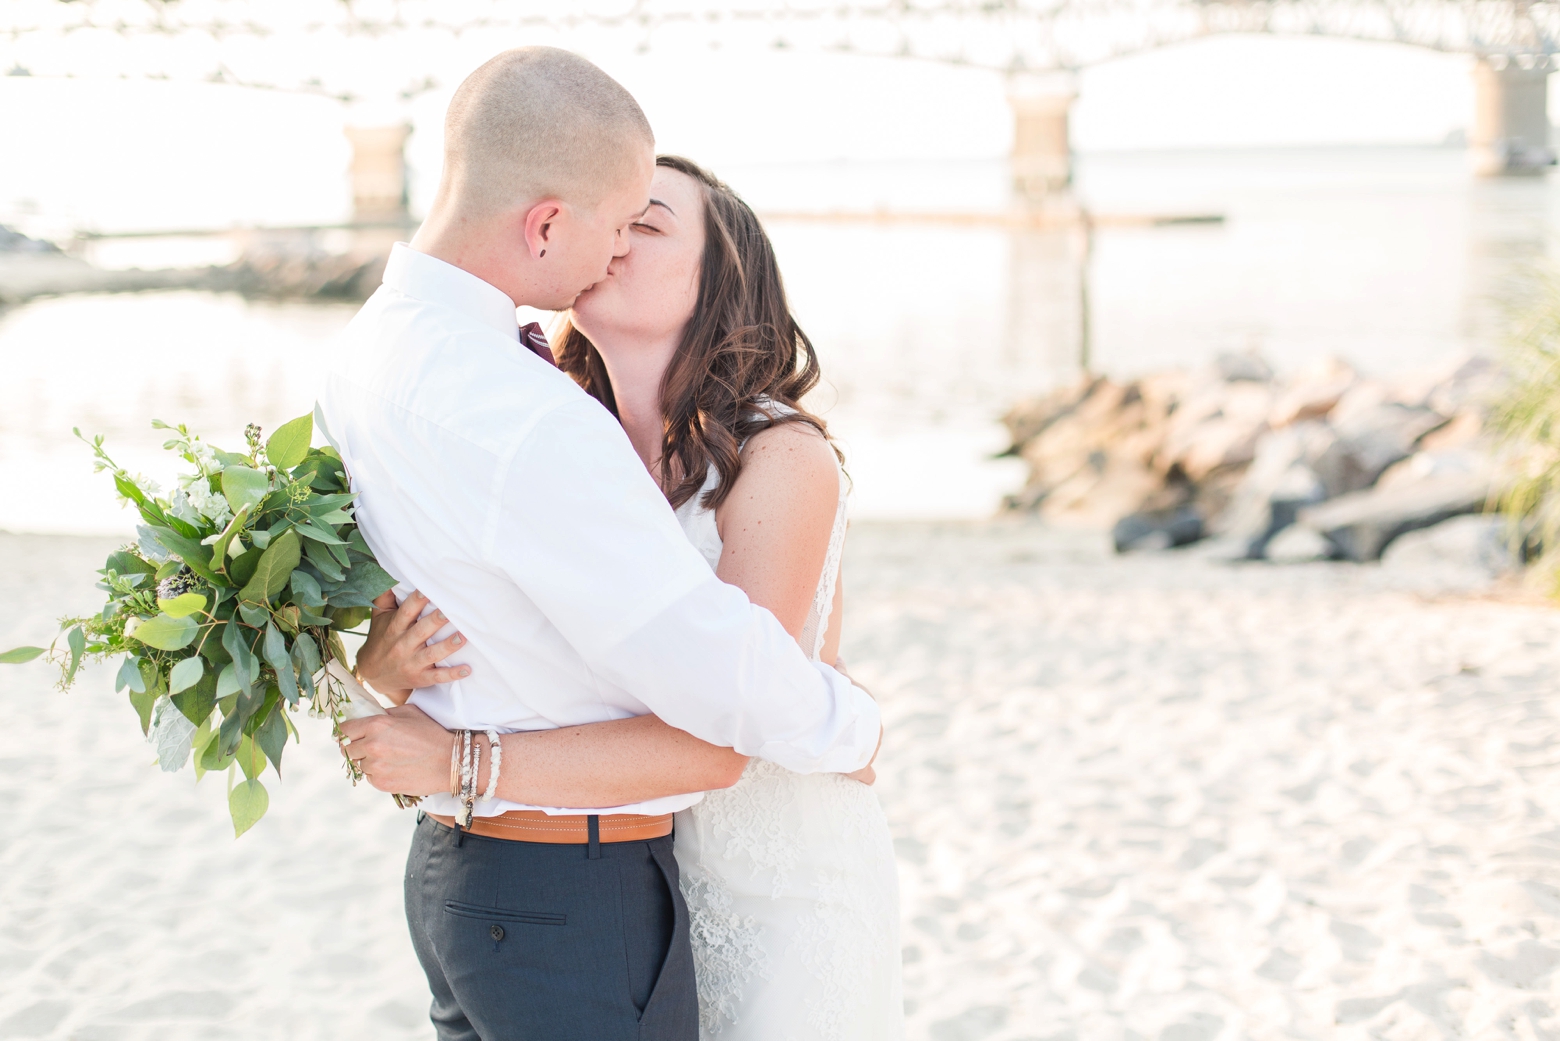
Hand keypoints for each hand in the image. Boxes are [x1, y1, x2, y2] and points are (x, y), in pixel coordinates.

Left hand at [338, 704, 456, 796]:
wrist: (450, 762)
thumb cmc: (431, 734)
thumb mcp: (410, 713)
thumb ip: (385, 714)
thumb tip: (370, 717)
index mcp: (377, 724)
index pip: (345, 729)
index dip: (347, 732)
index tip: (352, 735)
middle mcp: (372, 745)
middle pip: (347, 749)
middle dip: (356, 747)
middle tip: (370, 747)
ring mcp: (376, 766)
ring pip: (359, 765)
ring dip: (368, 762)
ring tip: (388, 759)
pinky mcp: (381, 783)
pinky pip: (370, 778)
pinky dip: (378, 774)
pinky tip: (394, 768)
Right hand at [356, 590, 469, 703]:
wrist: (373, 674)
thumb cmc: (381, 639)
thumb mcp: (379, 617)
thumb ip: (385, 597)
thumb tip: (389, 571)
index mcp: (394, 628)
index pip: (406, 612)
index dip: (416, 601)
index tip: (428, 590)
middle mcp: (403, 645)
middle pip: (421, 631)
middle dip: (436, 621)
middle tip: (451, 611)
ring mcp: (412, 663)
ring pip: (431, 654)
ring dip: (447, 646)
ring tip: (463, 637)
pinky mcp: (420, 678)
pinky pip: (437, 677)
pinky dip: (452, 674)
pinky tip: (467, 670)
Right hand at [836, 657, 879, 785]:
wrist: (836, 718)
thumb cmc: (836, 697)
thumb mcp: (840, 680)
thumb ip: (840, 670)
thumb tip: (839, 657)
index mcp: (872, 710)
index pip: (866, 718)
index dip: (855, 721)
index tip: (843, 723)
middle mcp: (876, 731)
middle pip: (867, 737)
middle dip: (855, 738)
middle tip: (837, 740)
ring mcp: (870, 751)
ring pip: (865, 754)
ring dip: (854, 755)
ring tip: (838, 756)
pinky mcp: (862, 767)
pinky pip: (867, 775)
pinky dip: (864, 776)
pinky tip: (862, 778)